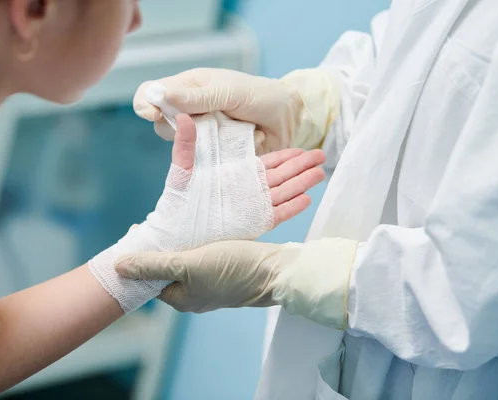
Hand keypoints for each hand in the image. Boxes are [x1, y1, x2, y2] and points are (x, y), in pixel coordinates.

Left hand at [116, 238, 357, 329]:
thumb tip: (118, 267)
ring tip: (172, 219)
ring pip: (187, 259)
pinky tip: (198, 226)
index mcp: (182, 296)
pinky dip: (198, 240)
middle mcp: (196, 293)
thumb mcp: (190, 264)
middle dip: (160, 244)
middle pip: (168, 267)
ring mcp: (213, 283)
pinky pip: (204, 254)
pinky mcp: (228, 271)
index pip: (150, 276)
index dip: (140, 254)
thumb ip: (154, 265)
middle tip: (154, 220)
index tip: (137, 229)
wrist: (279, 271)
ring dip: (179, 239)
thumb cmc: (234, 268)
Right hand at [134, 69, 303, 153]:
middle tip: (208, 121)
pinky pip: (205, 164)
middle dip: (182, 129)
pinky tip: (241, 143)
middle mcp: (188, 114)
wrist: (289, 119)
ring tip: (232, 130)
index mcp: (186, 90)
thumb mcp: (228, 91)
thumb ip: (194, 96)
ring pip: (182, 149)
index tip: (156, 114)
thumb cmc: (259, 96)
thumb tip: (157, 95)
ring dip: (207, 142)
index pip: (148, 95)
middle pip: (162, 127)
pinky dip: (223, 156)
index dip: (146, 105)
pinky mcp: (213, 158)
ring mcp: (200, 138)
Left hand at [172, 114, 325, 226]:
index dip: (285, 156)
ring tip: (320, 172)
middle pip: (282, 176)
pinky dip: (292, 207)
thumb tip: (184, 116)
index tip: (302, 148)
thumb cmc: (178, 201)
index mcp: (237, 176)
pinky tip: (307, 198)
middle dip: (302, 166)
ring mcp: (253, 207)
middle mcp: (249, 190)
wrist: (176, 231)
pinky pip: (277, 213)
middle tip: (321, 155)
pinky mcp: (254, 223)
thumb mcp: (182, 168)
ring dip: (302, 182)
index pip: (267, 164)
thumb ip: (186, 144)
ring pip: (284, 192)